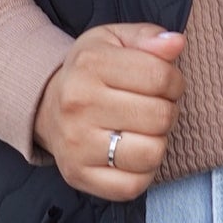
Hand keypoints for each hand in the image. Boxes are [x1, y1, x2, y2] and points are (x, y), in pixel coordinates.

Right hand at [32, 22, 186, 201]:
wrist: (46, 105)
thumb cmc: (91, 72)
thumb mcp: (114, 40)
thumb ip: (148, 37)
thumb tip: (176, 43)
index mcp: (90, 64)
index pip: (161, 77)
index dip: (175, 81)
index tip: (165, 84)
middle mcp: (78, 104)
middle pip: (160, 116)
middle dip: (168, 110)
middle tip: (153, 107)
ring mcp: (76, 144)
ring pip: (151, 153)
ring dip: (158, 141)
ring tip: (144, 130)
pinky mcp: (78, 175)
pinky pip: (133, 185)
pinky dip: (144, 172)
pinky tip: (134, 153)